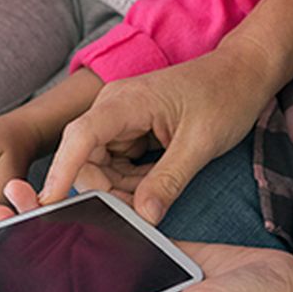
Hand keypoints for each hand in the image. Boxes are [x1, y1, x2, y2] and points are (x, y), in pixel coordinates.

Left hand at [0, 182, 292, 291]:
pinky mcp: (155, 251)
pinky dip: (90, 213)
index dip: (32, 283)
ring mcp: (138, 275)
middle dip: (32, 242)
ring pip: (85, 248)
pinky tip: (68, 191)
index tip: (2, 251)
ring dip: (54, 223)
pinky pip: (114, 231)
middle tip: (0, 209)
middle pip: (66, 272)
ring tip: (22, 195)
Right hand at [39, 45, 272, 224]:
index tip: (49, 203)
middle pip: (85, 159)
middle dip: (107, 189)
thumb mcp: (200, 144)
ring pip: (100, 166)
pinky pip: (116, 164)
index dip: (61, 171)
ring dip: (123, 187)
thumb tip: (143, 217)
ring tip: (161, 188)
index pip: (80, 137)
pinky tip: (158, 180)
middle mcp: (112, 108)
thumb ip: (169, 181)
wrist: (243, 74)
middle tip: (142, 210)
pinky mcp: (128, 129)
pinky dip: (133, 180)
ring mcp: (118, 118)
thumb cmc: (225, 96)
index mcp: (124, 102)